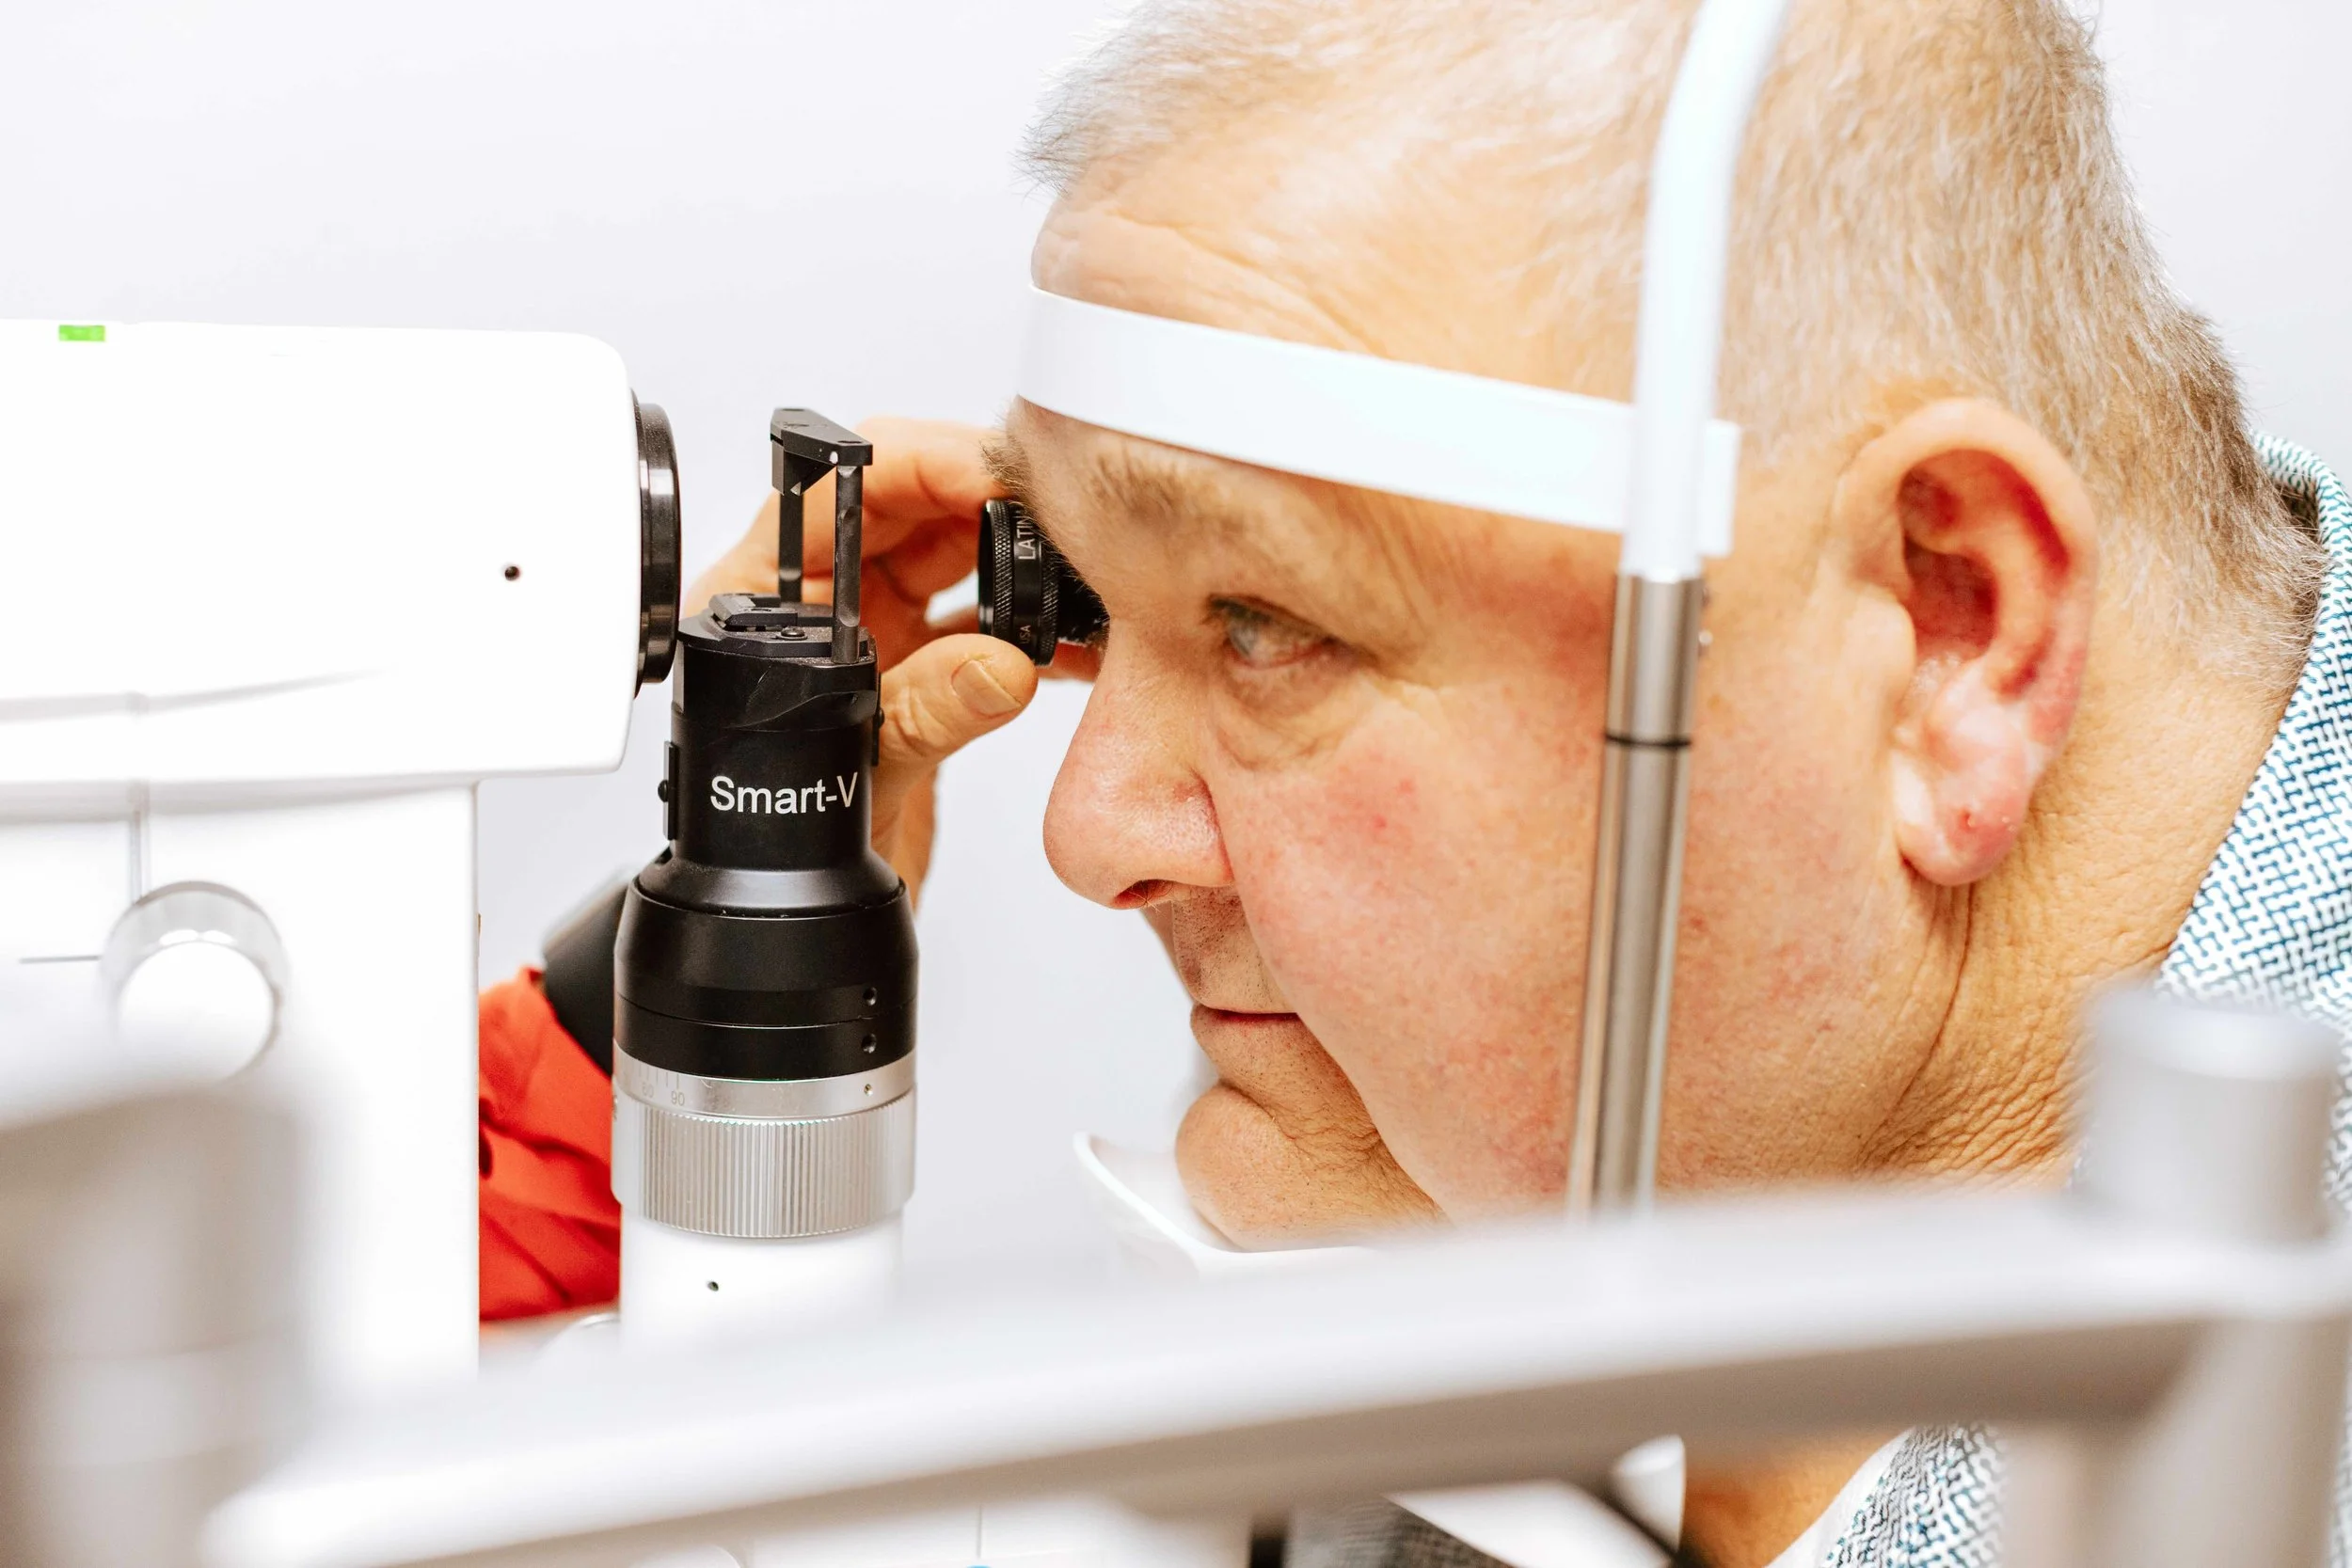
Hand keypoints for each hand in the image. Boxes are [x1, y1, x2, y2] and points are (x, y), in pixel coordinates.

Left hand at [686, 418, 1039, 902]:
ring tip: (1077, 572)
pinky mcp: (921, 671)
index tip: (995, 477)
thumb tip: (998, 665)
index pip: (842, 494)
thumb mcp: (859, 782)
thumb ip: (925, 716)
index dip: (920, 466)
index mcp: (769, 604)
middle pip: (909, 507)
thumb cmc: (787, 853)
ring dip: (1020, 563)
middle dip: (988, 499)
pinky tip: (1074, 642)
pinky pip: (983, 622)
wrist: (807, 918)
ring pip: (955, 557)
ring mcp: (873, 635)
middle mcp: (821, 607)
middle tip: (1058, 514)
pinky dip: (1033, 627)